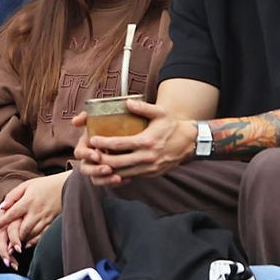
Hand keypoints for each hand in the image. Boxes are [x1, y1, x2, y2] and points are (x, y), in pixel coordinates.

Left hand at [0, 173, 69, 269]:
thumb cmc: (43, 185)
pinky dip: (34, 241)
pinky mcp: (52, 222)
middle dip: (14, 239)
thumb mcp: (26, 186)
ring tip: (13, 248)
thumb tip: (2, 207)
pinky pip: (42, 235)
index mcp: (28, 201)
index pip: (13, 213)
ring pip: (32, 233)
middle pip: (23, 228)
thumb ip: (13, 196)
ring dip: (23, 241)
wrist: (66, 186)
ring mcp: (45, 218)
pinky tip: (27, 245)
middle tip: (5, 247)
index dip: (3, 221)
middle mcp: (37, 211)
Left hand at [73, 98, 195, 185]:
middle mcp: (147, 158)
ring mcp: (149, 169)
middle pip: (116, 163)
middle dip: (100, 160)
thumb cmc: (172, 126)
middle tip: (90, 153)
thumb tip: (127, 102)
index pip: (118, 144)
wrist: (190, 142)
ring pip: (122, 173)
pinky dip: (119, 173)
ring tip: (96, 161)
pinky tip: (110, 168)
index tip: (92, 139)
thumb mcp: (160, 112)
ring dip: (107, 169)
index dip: (102, 143)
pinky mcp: (151, 174)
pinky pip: (131, 176)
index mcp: (147, 142)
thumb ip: (143, 108)